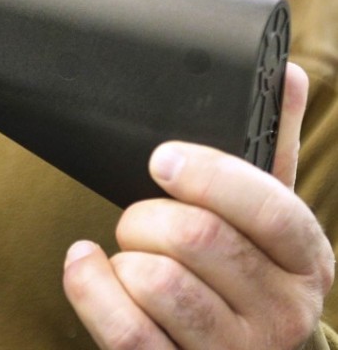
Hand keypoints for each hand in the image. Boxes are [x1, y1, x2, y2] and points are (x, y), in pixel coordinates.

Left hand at [63, 63, 334, 348]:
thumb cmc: (245, 272)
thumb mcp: (268, 214)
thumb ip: (271, 144)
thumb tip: (284, 69)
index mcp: (306, 260)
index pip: (268, 207)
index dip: (208, 175)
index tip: (162, 158)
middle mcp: (281, 313)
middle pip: (195, 237)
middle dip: (146, 215)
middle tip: (141, 217)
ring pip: (156, 280)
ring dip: (125, 255)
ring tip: (133, 254)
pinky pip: (125, 329)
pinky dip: (89, 285)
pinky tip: (85, 263)